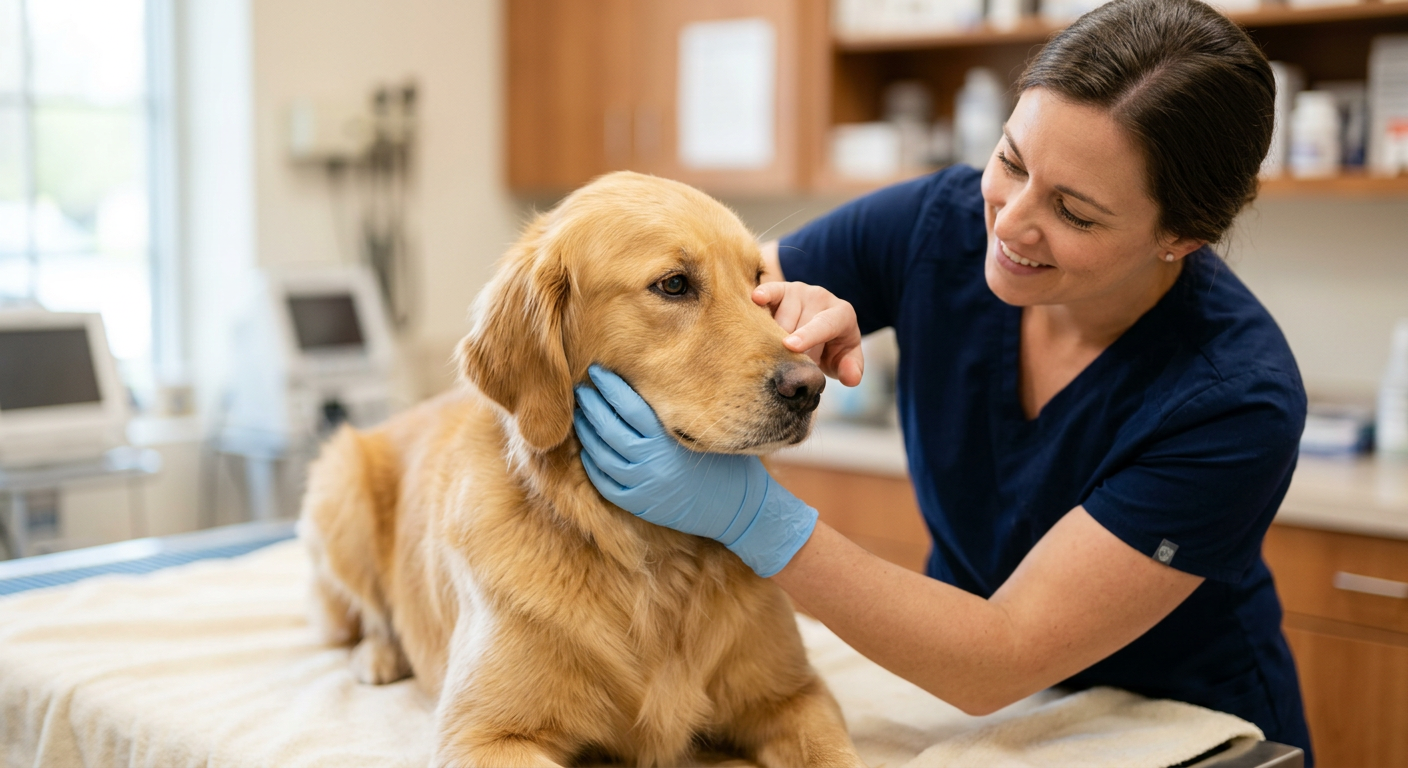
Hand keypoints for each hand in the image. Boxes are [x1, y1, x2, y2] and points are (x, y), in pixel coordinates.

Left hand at [573, 365, 817, 577]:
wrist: (739, 511)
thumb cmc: (728, 465)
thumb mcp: (707, 434)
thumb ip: (680, 414)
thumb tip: (656, 382)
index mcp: (668, 441)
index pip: (629, 407)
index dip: (610, 387)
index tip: (597, 371)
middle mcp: (651, 463)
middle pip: (609, 429)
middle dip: (592, 406)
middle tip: (581, 390)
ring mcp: (643, 487)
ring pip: (601, 456)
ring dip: (587, 433)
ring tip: (580, 415)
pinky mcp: (640, 505)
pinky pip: (605, 484)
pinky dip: (592, 465)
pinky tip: (587, 450)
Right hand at [752, 281, 863, 386]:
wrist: (823, 328)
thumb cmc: (834, 347)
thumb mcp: (845, 361)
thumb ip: (852, 370)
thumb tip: (851, 378)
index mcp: (841, 314)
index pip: (824, 324)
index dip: (808, 335)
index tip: (790, 345)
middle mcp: (821, 297)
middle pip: (798, 324)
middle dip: (788, 349)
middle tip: (786, 366)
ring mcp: (800, 291)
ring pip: (780, 316)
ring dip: (773, 337)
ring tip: (774, 351)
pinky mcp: (781, 288)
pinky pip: (771, 289)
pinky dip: (764, 294)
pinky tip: (755, 298)